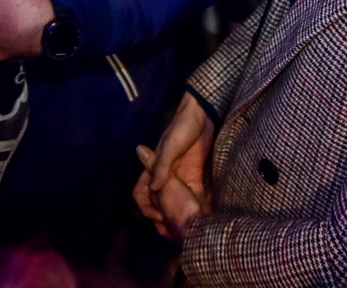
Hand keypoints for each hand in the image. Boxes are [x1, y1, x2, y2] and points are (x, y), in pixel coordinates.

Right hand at [133, 96, 213, 238]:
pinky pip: (194, 196)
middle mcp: (166, 176)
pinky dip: (197, 207)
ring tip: (188, 229)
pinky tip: (204, 217)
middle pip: (159, 202)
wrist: (203, 114)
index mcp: (154, 168)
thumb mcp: (171, 145)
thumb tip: (153, 188)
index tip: (157, 217)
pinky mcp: (196, 177)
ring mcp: (181, 178)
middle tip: (173, 232)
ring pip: (176, 202)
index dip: (146, 207)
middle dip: (164, 217)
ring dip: (180, 215)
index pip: (142, 192)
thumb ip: (162, 165)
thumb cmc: (182, 126)